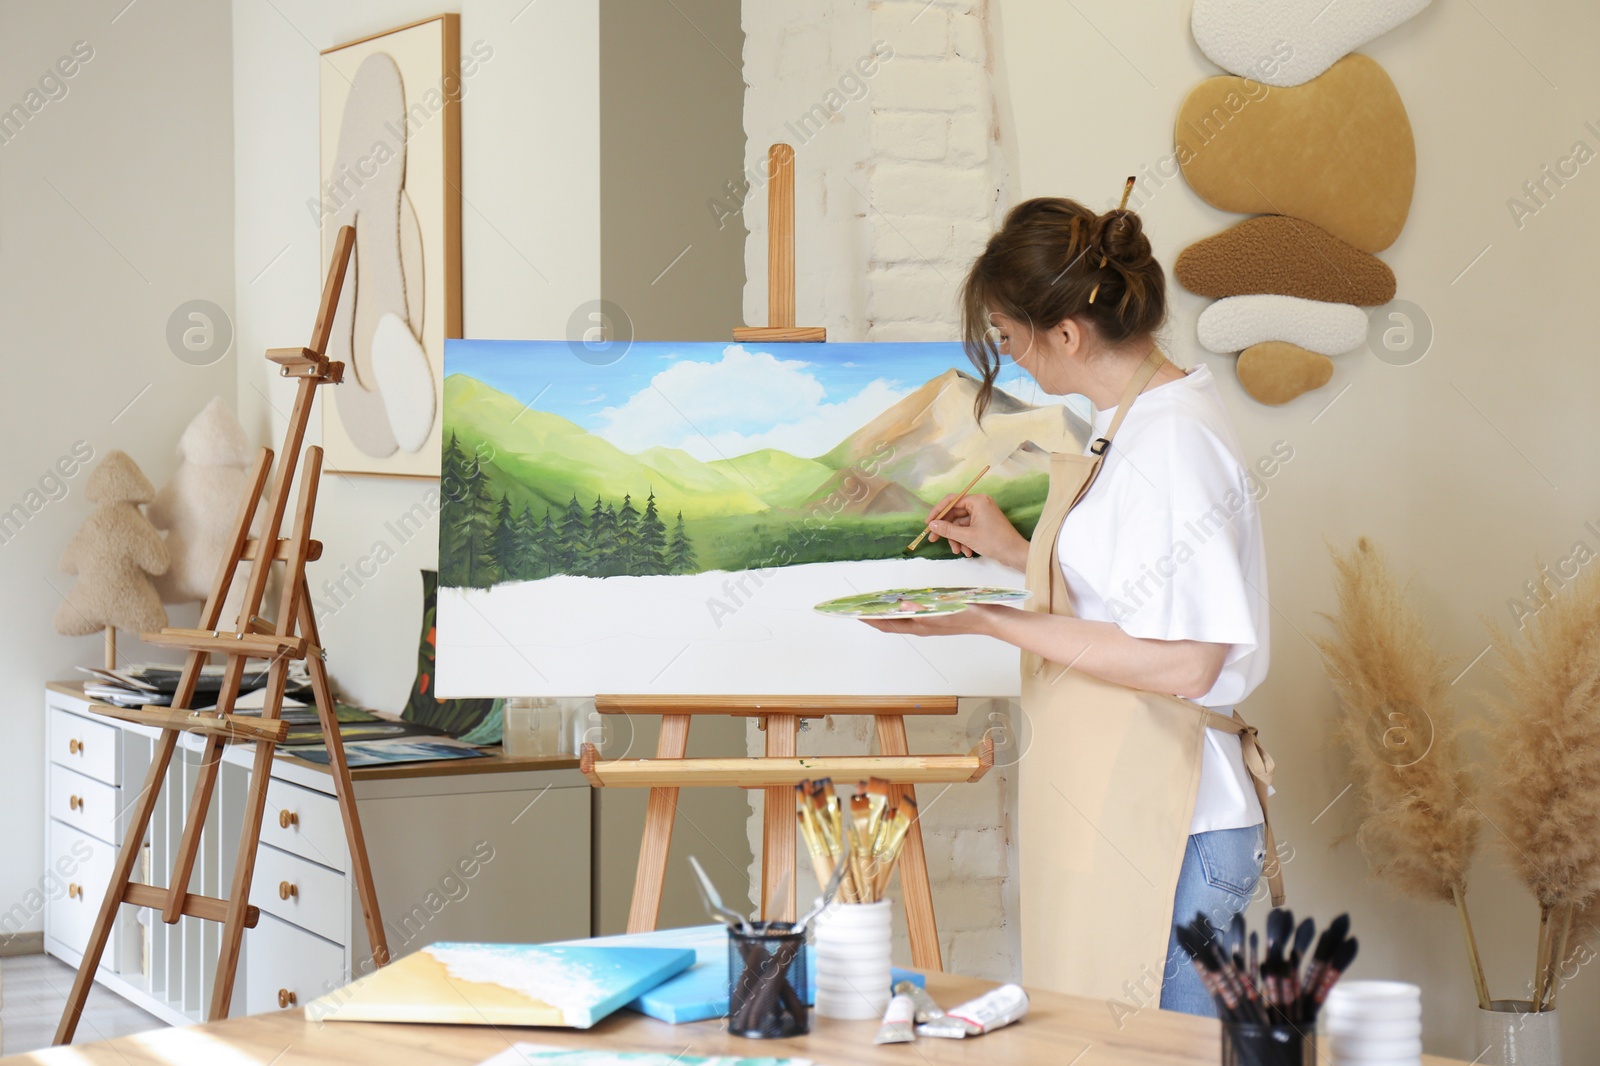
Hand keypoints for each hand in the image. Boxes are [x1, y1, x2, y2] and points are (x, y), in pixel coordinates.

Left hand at [861, 604, 1001, 636]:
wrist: (990, 619)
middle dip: (873, 616)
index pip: (888, 624)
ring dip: (885, 613)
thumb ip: (922, 610)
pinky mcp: (935, 616)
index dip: (870, 619)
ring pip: (900, 619)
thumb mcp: (944, 611)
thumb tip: (901, 607)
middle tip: (857, 607)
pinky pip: (911, 614)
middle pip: (890, 623)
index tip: (854, 613)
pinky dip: (900, 609)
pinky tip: (898, 601)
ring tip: (871, 605)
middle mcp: (921, 626)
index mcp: (920, 626)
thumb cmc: (969, 614)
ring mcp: (928, 622)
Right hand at [923, 493, 1028, 570]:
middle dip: (946, 530)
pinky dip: (964, 540)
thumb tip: (932, 525)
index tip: (928, 524)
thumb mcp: (967, 536)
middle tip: (933, 540)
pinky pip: (968, 529)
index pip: (951, 501)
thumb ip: (948, 529)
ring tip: (958, 551)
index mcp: (977, 501)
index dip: (938, 512)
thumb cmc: (994, 541)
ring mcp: (982, 514)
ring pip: (960, 524)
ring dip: (956, 538)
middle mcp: (979, 504)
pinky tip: (967, 552)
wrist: (1015, 553)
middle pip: (954, 514)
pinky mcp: (984, 524)